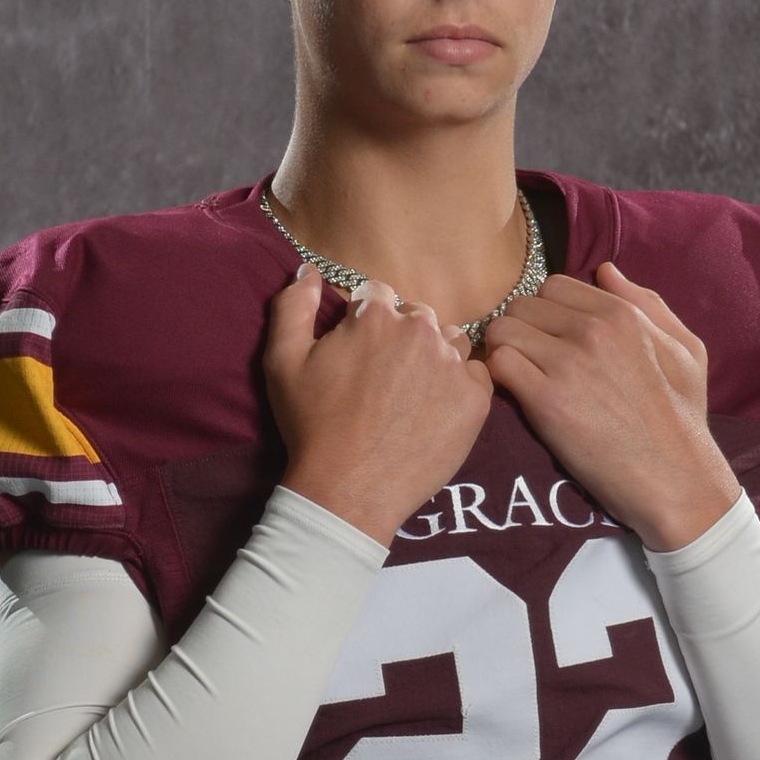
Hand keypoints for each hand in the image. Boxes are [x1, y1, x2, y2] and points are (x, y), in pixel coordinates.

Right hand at [262, 265, 494, 544]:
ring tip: (412, 394)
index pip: (379, 295)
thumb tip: (308, 269)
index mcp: (375, 315)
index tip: (360, 353)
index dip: (366, 322)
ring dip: (434, 357)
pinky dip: (460, 386)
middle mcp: (420, 330)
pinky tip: (435, 410)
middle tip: (385, 379)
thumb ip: (294, 305)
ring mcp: (452, 364)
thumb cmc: (312, 426)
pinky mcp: (476, 398)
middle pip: (417, 317)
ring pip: (449, 342)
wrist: (349, 490)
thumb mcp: (283, 361)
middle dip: (402, 337)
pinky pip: (476, 375)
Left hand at [479, 261, 742, 548]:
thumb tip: (606, 271)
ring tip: (520, 380)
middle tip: (531, 364)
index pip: (554, 287)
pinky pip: (498, 365)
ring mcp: (568, 363)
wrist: (677, 480)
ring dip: (504, 354)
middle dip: (521, 331)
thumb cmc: (684, 420)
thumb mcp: (686, 351)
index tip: (550, 342)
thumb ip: (647, 305)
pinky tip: (516, 398)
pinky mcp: (547, 400)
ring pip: (502, 330)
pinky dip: (498, 379)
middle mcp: (593, 330)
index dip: (546, 313)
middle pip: (522, 305)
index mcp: (622, 314)